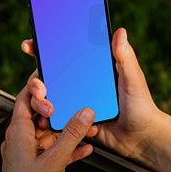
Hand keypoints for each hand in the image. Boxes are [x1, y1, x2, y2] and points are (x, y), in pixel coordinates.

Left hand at [0, 83, 95, 171]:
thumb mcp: (55, 158)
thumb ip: (71, 134)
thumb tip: (86, 112)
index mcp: (18, 131)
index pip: (25, 98)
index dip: (38, 87)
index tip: (54, 79)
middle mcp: (20, 139)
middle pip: (41, 116)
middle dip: (63, 112)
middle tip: (80, 107)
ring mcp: (27, 153)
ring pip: (50, 135)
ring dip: (69, 132)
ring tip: (90, 129)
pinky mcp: (35, 167)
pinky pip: (52, 151)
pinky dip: (67, 149)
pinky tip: (86, 149)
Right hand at [21, 27, 168, 164]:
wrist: (141, 139)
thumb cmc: (141, 107)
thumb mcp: (133, 80)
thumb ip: (125, 57)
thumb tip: (120, 31)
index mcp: (90, 70)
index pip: (63, 55)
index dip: (43, 49)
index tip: (29, 45)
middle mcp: (78, 85)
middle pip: (47, 78)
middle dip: (36, 83)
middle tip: (40, 89)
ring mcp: (74, 104)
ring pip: (47, 100)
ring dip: (40, 103)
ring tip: (47, 110)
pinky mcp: (74, 123)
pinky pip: (56, 121)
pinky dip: (50, 122)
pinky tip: (50, 124)